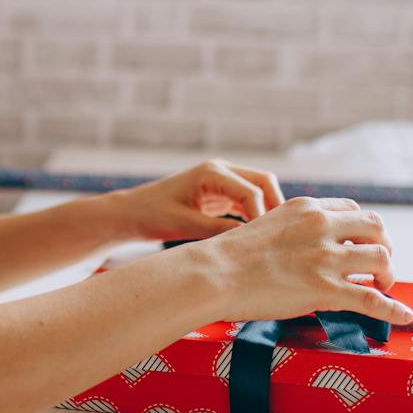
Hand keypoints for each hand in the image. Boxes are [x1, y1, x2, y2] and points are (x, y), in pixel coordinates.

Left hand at [106, 158, 285, 242]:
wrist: (131, 213)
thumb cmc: (151, 215)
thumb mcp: (184, 225)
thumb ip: (217, 230)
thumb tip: (250, 239)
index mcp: (210, 172)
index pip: (250, 190)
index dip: (262, 215)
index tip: (265, 241)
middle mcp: (219, 171)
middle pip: (263, 181)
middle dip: (275, 205)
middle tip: (282, 235)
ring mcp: (221, 180)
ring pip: (258, 190)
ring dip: (267, 210)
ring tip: (274, 239)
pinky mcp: (219, 194)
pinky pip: (246, 201)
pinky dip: (255, 215)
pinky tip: (258, 237)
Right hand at [189, 196, 412, 325]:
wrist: (213, 273)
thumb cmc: (228, 255)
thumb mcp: (266, 224)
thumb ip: (293, 229)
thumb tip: (304, 248)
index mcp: (306, 208)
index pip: (351, 210)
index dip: (362, 228)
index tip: (361, 242)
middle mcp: (321, 226)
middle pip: (376, 228)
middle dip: (384, 246)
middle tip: (379, 265)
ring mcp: (325, 257)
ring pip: (381, 258)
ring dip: (388, 274)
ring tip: (382, 286)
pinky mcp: (326, 289)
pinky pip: (373, 299)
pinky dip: (394, 309)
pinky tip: (404, 316)